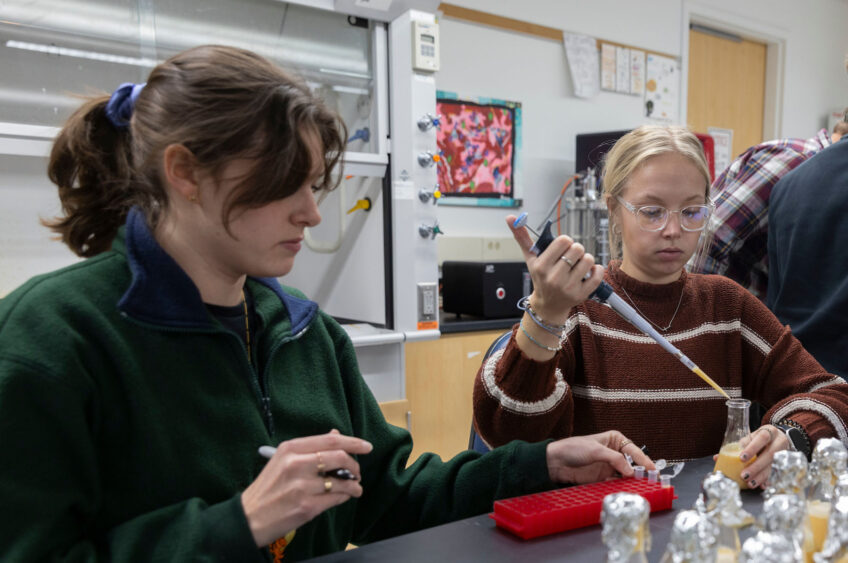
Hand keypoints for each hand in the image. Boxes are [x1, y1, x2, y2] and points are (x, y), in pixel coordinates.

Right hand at [241, 430, 372, 546]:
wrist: (249, 517)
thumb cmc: (267, 487)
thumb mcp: (282, 460)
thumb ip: (310, 448)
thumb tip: (336, 434)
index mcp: (290, 449)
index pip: (330, 440)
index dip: (353, 442)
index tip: (367, 446)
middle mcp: (296, 464)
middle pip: (340, 457)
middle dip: (355, 465)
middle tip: (357, 472)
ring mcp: (302, 486)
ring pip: (342, 480)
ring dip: (354, 484)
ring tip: (355, 487)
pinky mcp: (307, 507)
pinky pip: (337, 498)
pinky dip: (346, 496)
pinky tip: (345, 496)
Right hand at [506, 215, 602, 323]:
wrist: (548, 305)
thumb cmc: (540, 277)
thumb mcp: (530, 258)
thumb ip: (522, 237)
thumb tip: (510, 218)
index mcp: (541, 266)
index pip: (563, 241)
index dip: (566, 241)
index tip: (563, 248)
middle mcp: (554, 278)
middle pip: (578, 248)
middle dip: (576, 250)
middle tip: (570, 258)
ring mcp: (568, 288)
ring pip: (589, 260)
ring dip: (586, 260)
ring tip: (578, 265)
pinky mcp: (581, 295)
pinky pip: (597, 275)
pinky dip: (597, 270)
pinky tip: (589, 272)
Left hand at [546, 430, 655, 484]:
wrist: (556, 462)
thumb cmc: (574, 449)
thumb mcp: (596, 450)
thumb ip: (615, 459)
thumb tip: (630, 471)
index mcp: (614, 440)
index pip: (633, 450)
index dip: (644, 460)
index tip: (652, 469)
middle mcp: (614, 453)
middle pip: (632, 463)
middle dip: (640, 472)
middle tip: (650, 481)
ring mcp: (609, 466)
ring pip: (626, 475)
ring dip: (632, 481)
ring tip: (640, 488)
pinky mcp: (603, 478)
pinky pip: (616, 483)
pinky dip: (621, 487)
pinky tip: (625, 490)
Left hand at [737, 425, 790, 488]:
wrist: (779, 438)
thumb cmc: (760, 438)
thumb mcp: (751, 438)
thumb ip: (738, 446)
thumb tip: (718, 457)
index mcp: (769, 432)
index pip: (762, 438)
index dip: (752, 448)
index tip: (741, 458)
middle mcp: (778, 442)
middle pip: (770, 454)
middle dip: (756, 466)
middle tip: (744, 475)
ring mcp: (784, 453)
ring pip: (774, 465)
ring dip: (761, 476)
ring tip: (750, 484)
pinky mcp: (785, 463)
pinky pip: (777, 473)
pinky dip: (768, 480)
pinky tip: (762, 485)